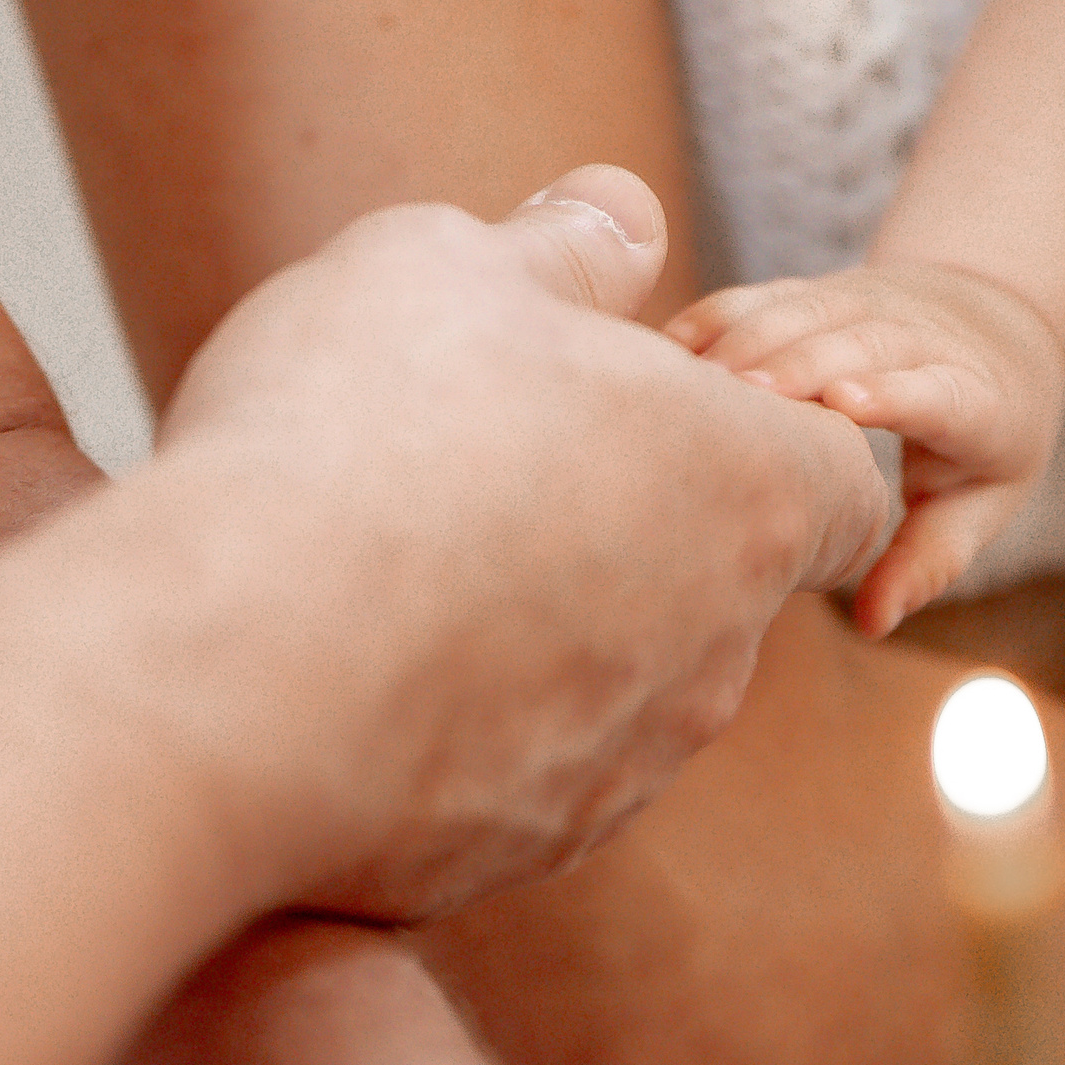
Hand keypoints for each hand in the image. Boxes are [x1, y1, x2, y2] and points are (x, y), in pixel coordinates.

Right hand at [155, 166, 888, 921]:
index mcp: (744, 488)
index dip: (765, 432)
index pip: (842, 473)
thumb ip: (561, 247)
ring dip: (541, 625)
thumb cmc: (352, 436)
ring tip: (393, 567)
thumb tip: (627, 216)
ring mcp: (624, 767)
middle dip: (628, 525)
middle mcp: (716, 651)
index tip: (655, 407)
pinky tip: (353, 668)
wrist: (222, 673)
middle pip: (716, 578)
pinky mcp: (523, 848)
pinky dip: (465, 721)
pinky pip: (522, 768)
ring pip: (617, 680)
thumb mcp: (448, 266)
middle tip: (482, 468)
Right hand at [667, 261, 1064, 635]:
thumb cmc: (983, 440)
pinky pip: (757, 296)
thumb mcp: (981, 504)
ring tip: (686, 378)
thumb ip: (928, 561)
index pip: (935, 390)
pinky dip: (710, 319)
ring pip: (800, 311)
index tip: (844, 403)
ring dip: (744, 341)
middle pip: (859, 343)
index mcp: (973, 396)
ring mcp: (863, 305)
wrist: (991, 326)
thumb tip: (874, 623)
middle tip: (739, 399)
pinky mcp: (814, 291)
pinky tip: (659, 349)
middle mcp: (918, 336)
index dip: (892, 393)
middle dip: (799, 365)